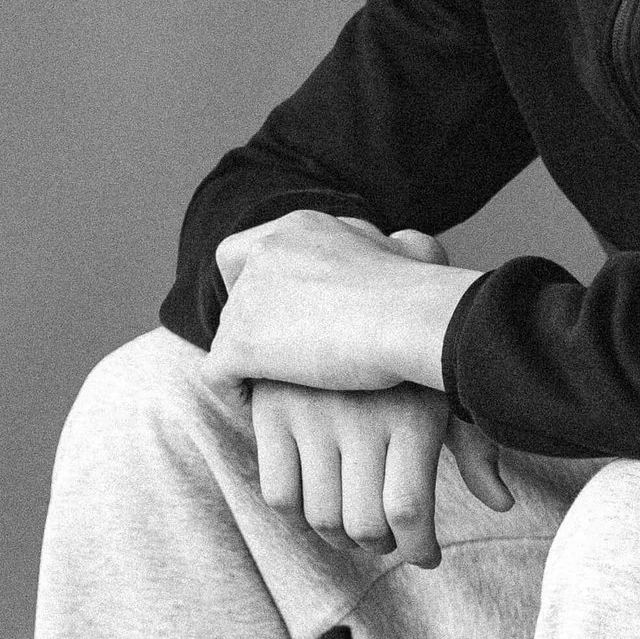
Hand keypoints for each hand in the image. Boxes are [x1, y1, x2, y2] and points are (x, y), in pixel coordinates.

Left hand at [204, 210, 480, 396]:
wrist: (411, 319)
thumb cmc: (422, 294)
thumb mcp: (405, 248)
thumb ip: (389, 243)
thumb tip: (402, 241)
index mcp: (297, 229)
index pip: (243, 252)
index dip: (250, 285)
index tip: (278, 316)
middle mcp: (264, 254)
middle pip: (235, 297)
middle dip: (254, 329)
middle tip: (282, 360)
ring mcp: (248, 297)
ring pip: (228, 335)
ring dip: (250, 362)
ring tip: (277, 391)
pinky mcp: (240, 343)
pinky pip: (217, 373)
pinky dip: (235, 391)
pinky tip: (261, 409)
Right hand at [249, 381, 515, 569]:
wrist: (341, 290)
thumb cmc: (409, 357)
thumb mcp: (447, 392)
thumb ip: (474, 449)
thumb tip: (501, 504)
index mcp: (411, 414)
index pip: (407, 510)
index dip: (418, 547)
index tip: (426, 555)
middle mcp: (360, 416)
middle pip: (364, 523)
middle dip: (380, 546)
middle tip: (388, 542)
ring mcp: (310, 414)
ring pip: (320, 514)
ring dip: (339, 537)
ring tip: (353, 530)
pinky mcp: (270, 413)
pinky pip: (278, 492)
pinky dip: (297, 513)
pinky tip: (316, 504)